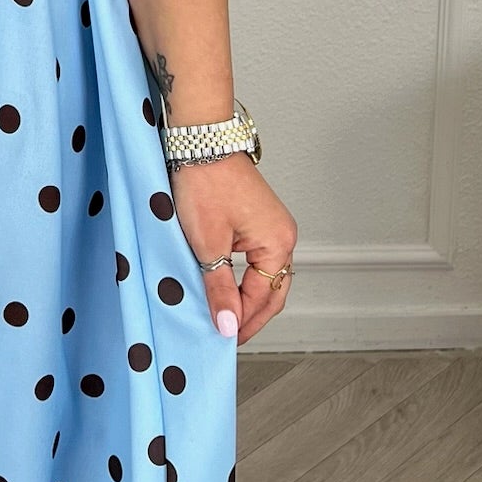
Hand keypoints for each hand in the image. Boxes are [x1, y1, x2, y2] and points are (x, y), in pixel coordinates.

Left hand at [169, 152, 297, 345]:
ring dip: (244, 297)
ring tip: (221, 316)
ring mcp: (271, 226)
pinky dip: (240, 277)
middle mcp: (282, 235)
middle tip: (225, 335)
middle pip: (271, 289)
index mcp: (278, 242)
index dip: (243, 322)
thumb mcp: (208, 244)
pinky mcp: (256, 219)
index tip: (223, 339)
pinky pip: (254, 259)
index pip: (264, 297)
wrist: (199, 141)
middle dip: (249, 314)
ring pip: (262, 275)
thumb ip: (219, 288)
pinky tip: (222, 288)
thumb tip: (228, 325)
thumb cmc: (205, 184)